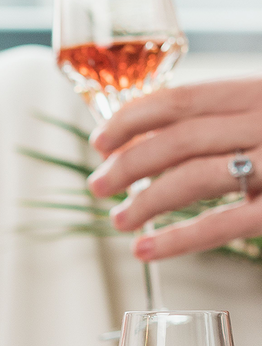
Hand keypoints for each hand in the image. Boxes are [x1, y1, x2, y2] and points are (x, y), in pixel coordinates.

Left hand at [87, 78, 261, 260]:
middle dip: (129, 165)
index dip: (132, 120)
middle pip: (179, 139)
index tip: (100, 141)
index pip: (182, 100)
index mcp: (257, 94)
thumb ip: (226, 122)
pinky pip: (222, 224)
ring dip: (146, 202)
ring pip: (194, 178)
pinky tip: (145, 251)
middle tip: (99, 186)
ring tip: (120, 220)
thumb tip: (152, 140)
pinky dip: (178, 240)